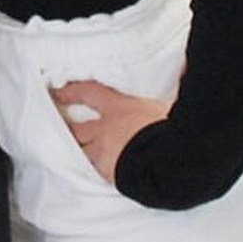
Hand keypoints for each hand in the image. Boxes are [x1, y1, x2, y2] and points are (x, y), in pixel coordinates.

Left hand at [50, 79, 170, 184]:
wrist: (174, 160)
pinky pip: (97, 174)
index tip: (57, 92)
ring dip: (82, 153)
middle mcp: (106, 131)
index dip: (71, 92)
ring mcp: (105, 155)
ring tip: (78, 156)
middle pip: (77, 129)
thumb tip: (184, 64)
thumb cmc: (174, 128)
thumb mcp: (171, 103)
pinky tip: (103, 175)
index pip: (88, 93)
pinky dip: (98, 172)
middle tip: (60, 129)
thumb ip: (173, 83)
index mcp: (119, 108)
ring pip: (83, 154)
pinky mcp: (111, 177)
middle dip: (68, 130)